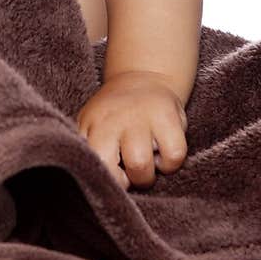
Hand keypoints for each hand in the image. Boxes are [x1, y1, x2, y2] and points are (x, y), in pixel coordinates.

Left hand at [75, 70, 187, 189]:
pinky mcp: (168, 115)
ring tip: (146, 162)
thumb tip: (89, 178)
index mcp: (92, 124)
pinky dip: (170, 163)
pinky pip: (174, 156)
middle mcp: (115, 119)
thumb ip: (86, 148)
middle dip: (127, 181)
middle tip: (129, 171)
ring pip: (141, 165)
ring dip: (147, 175)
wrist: (141, 78)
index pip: (94, 162)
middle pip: (112, 169)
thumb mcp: (90, 125)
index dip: (107, 179)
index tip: (114, 175)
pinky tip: (162, 152)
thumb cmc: (112, 115)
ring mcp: (142, 116)